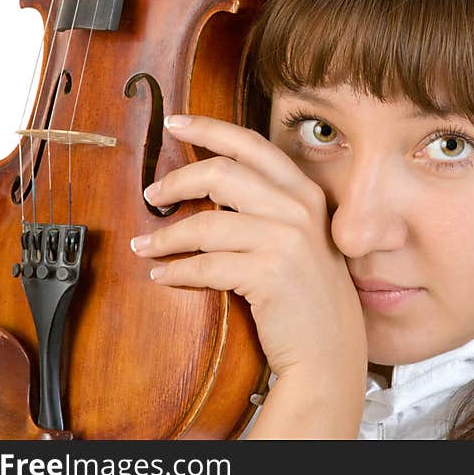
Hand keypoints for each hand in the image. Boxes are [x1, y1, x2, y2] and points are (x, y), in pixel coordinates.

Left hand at [129, 115, 367, 384]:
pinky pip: (205, 264)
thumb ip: (270, 206)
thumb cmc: (308, 295)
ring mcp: (286, 239)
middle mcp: (299, 208)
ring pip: (206, 222)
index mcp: (305, 192)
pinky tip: (162, 274)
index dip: (209, 129)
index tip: (174, 123)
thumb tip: (210, 182)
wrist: (329, 351)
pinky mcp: (269, 273)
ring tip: (144, 245)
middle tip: (152, 196)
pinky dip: (176, 269)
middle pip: (221, 173)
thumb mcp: (301, 238)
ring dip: (166, 236)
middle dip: (176, 181)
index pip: (251, 145)